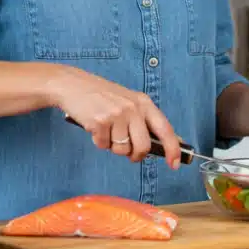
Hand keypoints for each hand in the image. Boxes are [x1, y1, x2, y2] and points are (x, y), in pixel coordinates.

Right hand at [48, 66, 181, 167]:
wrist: (74, 85)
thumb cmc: (102, 96)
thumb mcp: (129, 102)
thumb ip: (145, 120)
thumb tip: (165, 142)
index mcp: (144, 103)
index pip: (165, 129)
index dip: (173, 149)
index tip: (175, 164)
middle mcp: (133, 108)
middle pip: (143, 146)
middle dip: (135, 155)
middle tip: (129, 153)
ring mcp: (117, 114)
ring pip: (122, 149)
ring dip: (113, 146)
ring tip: (106, 130)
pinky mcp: (100, 121)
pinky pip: (103, 145)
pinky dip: (98, 141)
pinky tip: (95, 127)